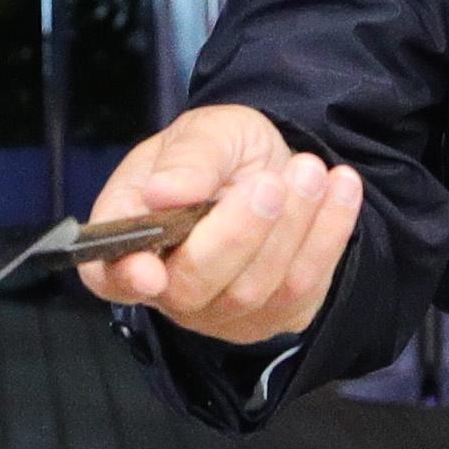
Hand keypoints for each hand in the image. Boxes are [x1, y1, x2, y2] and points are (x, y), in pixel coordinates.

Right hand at [76, 104, 362, 346]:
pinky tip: (339, 188)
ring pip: (255, 289)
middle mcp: (170, 290)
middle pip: (193, 287)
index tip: (149, 271)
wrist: (276, 167)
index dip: (124, 279)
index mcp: (131, 241)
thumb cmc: (222, 154)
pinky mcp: (277, 316)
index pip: (109, 277)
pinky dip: (328, 233)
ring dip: (292, 226)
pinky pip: (305, 287)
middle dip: (238, 233)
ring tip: (310, 169)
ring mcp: (223, 313)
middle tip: (270, 182)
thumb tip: (166, 193)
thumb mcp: (205, 133)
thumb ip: (187, 159)